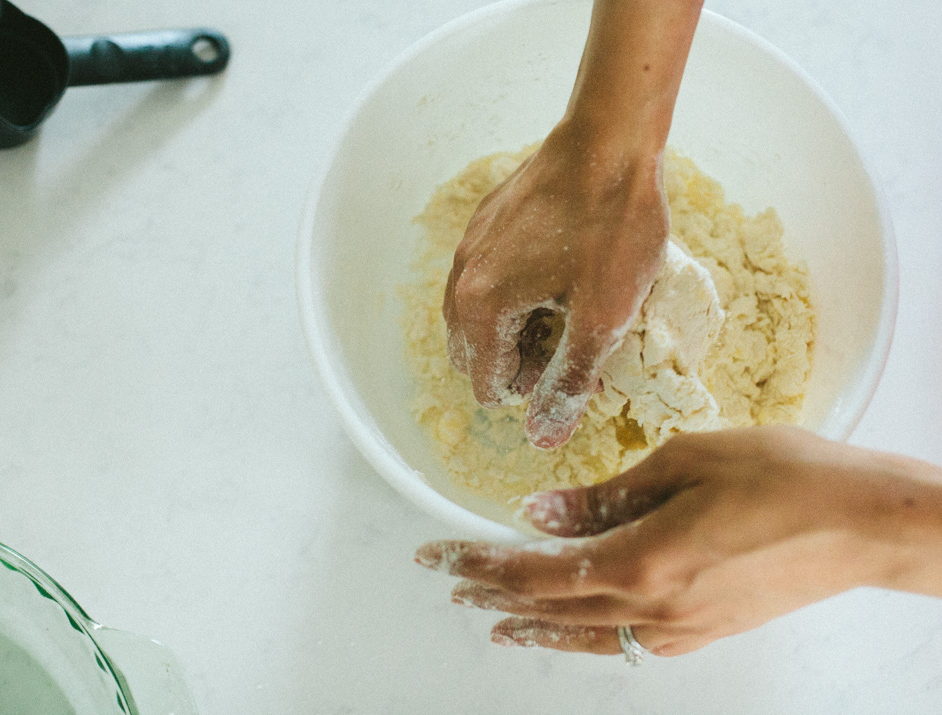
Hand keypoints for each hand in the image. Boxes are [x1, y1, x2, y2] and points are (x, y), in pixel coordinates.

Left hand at [415, 427, 941, 656]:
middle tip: (449, 581)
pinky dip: (580, 633)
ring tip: (490, 619)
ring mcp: (679, 629)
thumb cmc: (784, 477)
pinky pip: (622, 640)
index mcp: (642, 558)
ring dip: (529, 623)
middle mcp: (653, 607)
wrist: (863, 524)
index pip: (535, 570)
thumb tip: (540, 510)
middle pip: (548, 605)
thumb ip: (606, 493)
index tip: (440, 556)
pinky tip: (567, 628)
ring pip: (582, 633)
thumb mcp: (686, 462)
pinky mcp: (703, 633)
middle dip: (491, 591)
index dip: (480, 564)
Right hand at [443, 0, 705, 448]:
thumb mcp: (602, 318)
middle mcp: (461, 278)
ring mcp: (470, 244)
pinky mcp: (487, 220)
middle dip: (518, 362)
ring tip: (568, 312)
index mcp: (479, 307)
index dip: (533, 390)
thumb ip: (569, 382)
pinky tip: (557, 274)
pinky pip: (486, 277)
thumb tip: (542, 437)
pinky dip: (513, 293)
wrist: (611, 138)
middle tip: (572, 343)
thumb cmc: (611, 227)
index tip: (574, 367)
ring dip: (516, 328)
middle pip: (474, 352)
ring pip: (478, 315)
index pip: (488, 383)